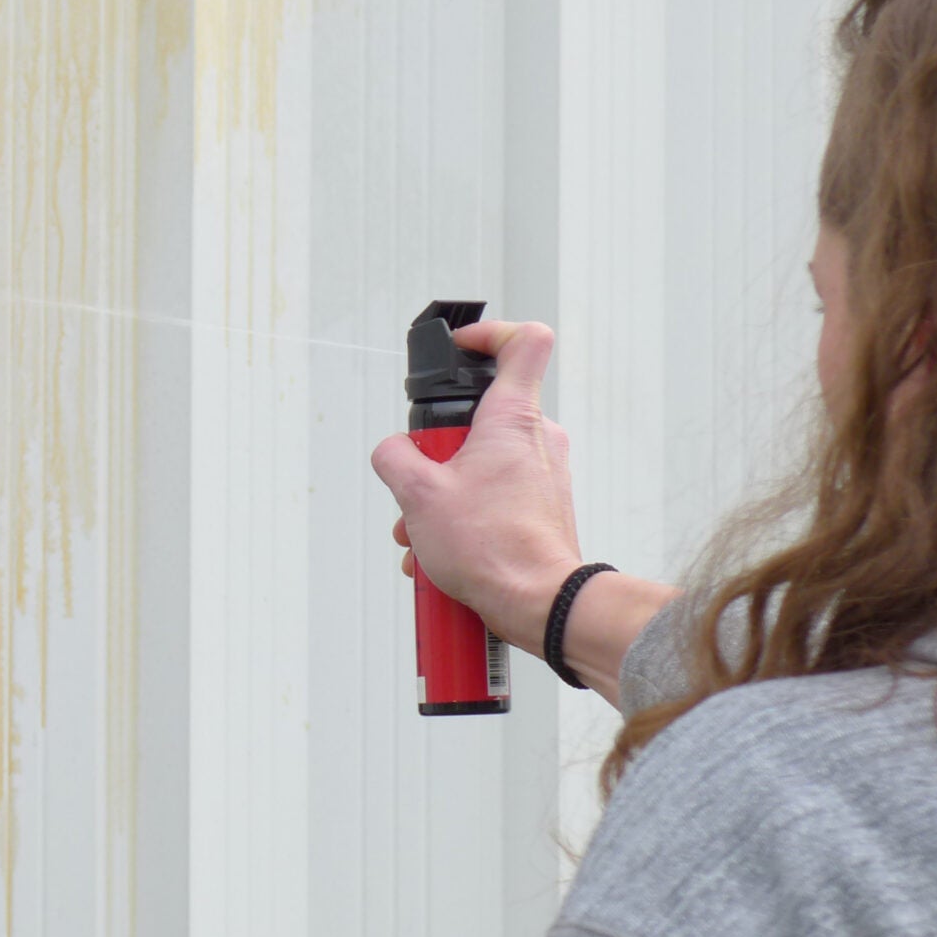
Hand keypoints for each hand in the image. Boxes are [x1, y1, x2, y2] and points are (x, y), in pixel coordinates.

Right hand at [370, 320, 582, 655]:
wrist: (539, 601)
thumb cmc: (493, 548)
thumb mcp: (418, 496)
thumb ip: (394, 457)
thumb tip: (392, 451)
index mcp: (512, 417)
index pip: (522, 341)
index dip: (489, 335)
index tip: (460, 350)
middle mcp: (536, 438)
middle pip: (479, 417)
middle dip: (437, 453)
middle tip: (421, 485)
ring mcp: (543, 474)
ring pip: (481, 465)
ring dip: (443, 496)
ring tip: (424, 535)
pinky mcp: (543, 507)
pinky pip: (494, 497)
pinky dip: (464, 519)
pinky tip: (441, 555)